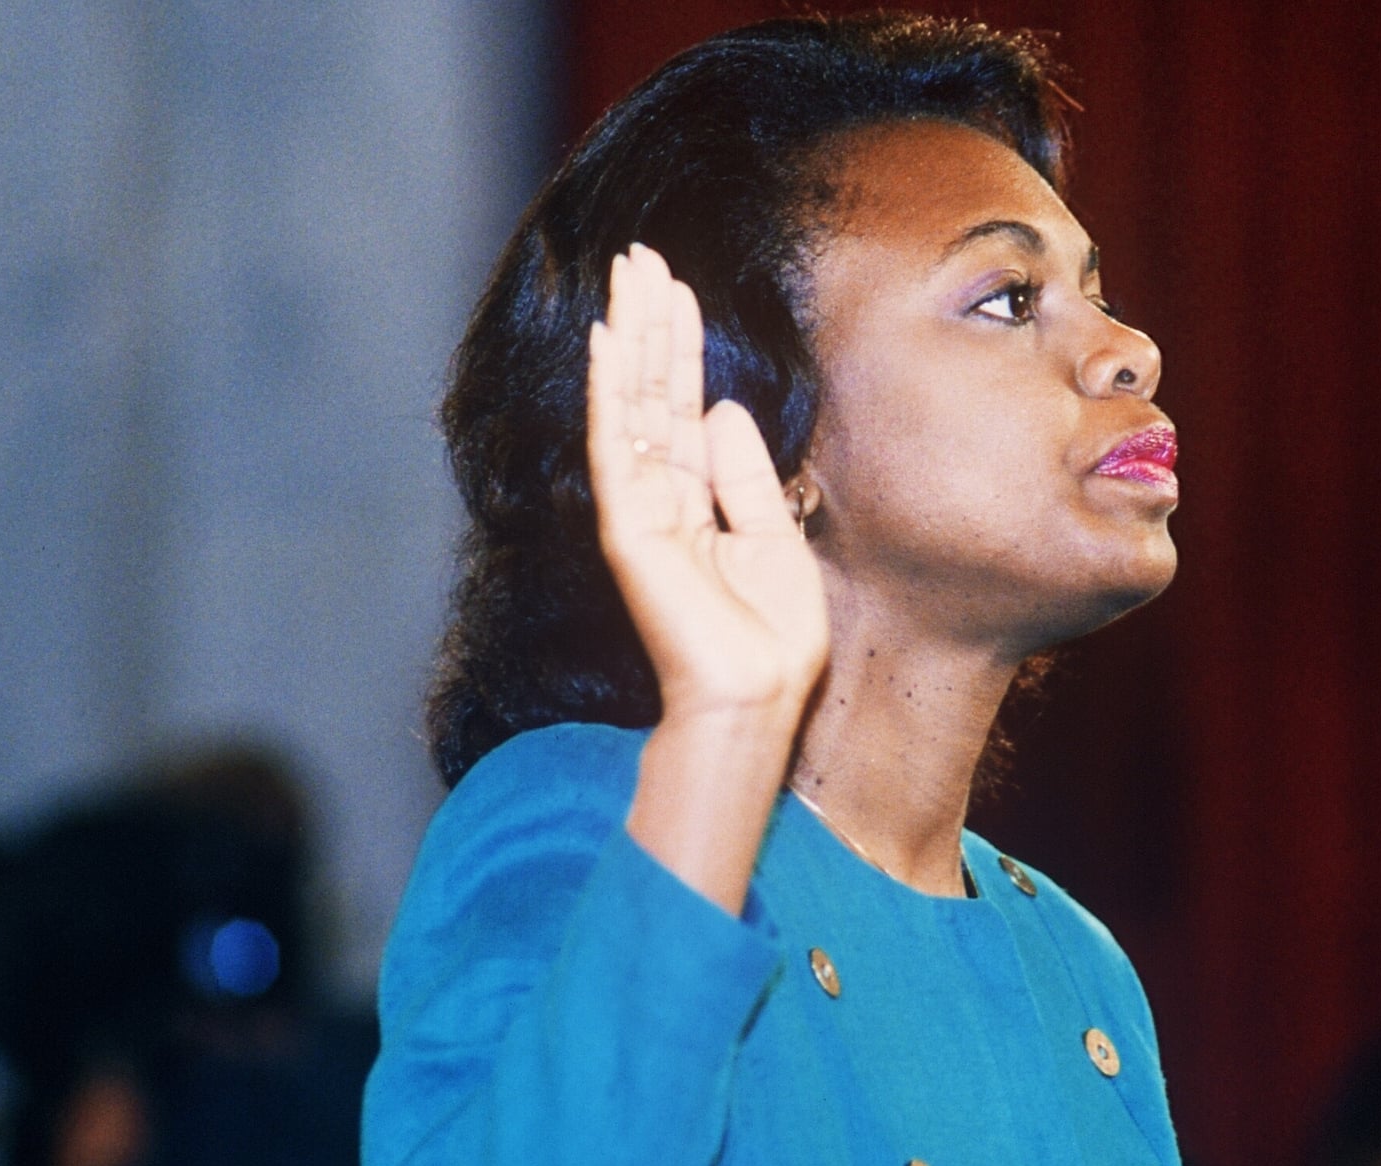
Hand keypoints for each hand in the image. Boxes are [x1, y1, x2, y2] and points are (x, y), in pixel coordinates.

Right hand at [586, 244, 828, 726]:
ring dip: (628, 335)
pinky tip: (604, 339)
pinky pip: (615, 445)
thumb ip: (746, 474)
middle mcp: (660, 499)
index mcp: (696, 502)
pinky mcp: (628, 528)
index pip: (681, 406)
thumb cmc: (771, 637)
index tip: (678, 285)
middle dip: (648, 322)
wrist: (757, 696)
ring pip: (629, 404)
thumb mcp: (776, 535)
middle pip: (650, 392)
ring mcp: (639, 511)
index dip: (681, 346)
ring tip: (627, 272)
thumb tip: (721, 408)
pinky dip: (608, 391)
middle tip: (641, 254)